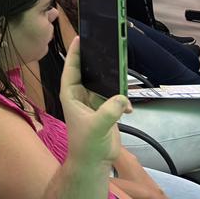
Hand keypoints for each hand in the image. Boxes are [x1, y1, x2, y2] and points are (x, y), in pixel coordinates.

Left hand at [60, 37, 130, 165]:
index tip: (79, 38)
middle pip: (89, 72)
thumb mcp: (96, 126)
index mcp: (71, 94)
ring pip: (104, 83)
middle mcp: (81, 95)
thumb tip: (122, 98)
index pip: (71, 69)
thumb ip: (109, 111)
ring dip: (114, 79)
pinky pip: (116, 97)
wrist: (94, 161)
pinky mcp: (106, 109)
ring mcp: (94, 101)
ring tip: (123, 70)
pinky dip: (123, 100)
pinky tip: (128, 109)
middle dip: (97, 60)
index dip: (74, 53)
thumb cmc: (87, 144)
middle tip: (106, 45)